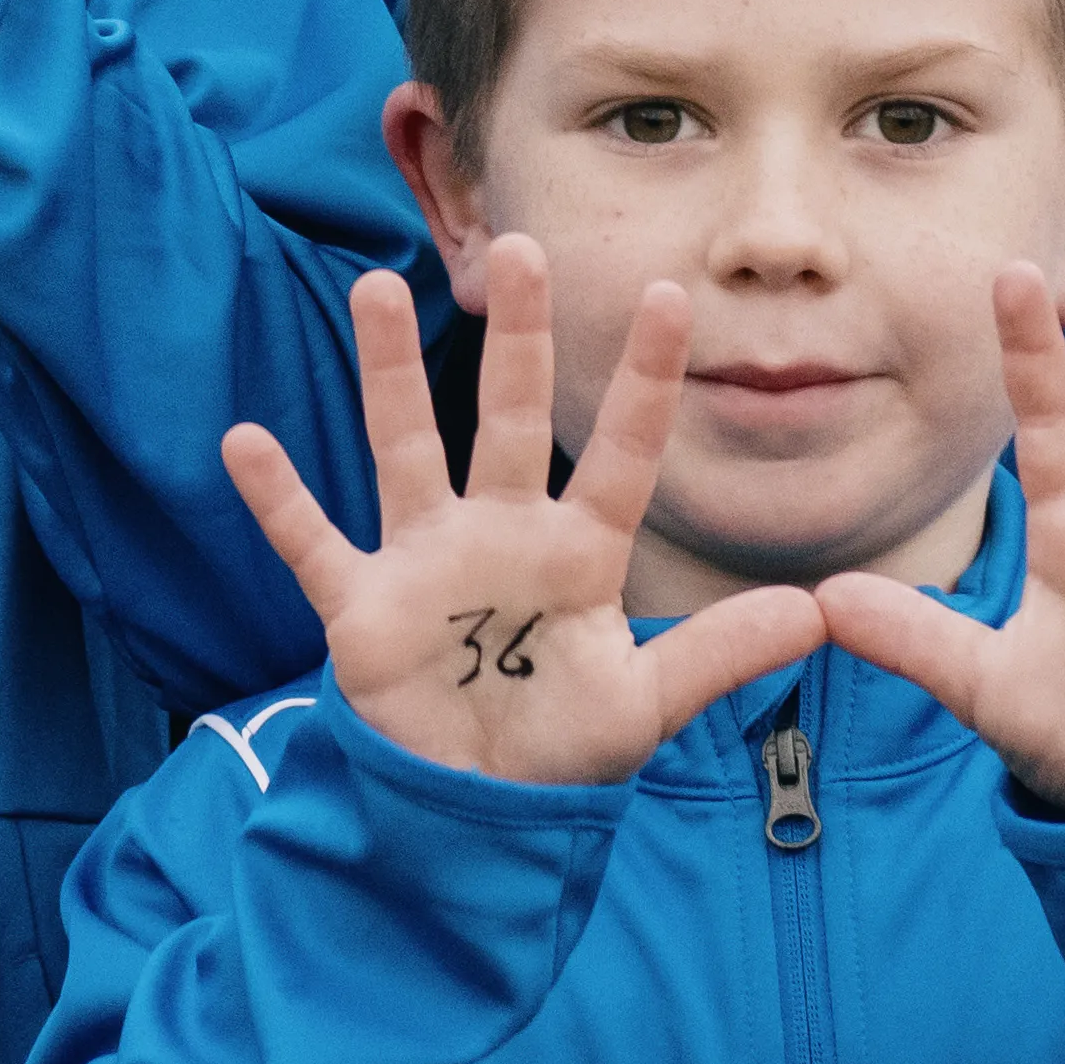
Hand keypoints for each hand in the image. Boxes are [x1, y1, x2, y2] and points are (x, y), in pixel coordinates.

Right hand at [223, 243, 826, 790]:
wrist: (475, 815)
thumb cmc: (562, 750)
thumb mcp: (648, 707)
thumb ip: (720, 656)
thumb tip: (821, 616)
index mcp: (578, 555)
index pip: (621, 453)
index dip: (644, 380)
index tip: (670, 295)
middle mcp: (501, 535)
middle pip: (508, 418)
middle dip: (516, 339)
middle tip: (521, 249)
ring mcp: (427, 563)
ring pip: (407, 447)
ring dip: (389, 372)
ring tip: (378, 288)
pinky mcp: (364, 607)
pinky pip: (314, 541)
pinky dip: (277, 498)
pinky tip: (243, 442)